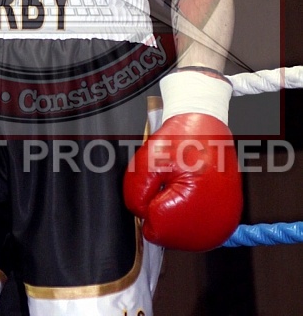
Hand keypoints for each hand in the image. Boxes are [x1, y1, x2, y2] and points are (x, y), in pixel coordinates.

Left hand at [123, 70, 241, 250]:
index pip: (155, 229)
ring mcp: (224, 225)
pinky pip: (198, 230)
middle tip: (171, 182)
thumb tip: (140, 215)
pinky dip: (189, 216)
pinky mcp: (228, 220)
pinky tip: (191, 194)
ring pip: (183, 235)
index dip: (149, 204)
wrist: (206, 127)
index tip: (158, 183)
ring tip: (183, 185)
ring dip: (176, 215)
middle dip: (163, 211)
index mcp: (194, 210)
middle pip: (170, 236)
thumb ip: (135, 194)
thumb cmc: (181, 139)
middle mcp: (215, 225)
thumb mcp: (146, 161)